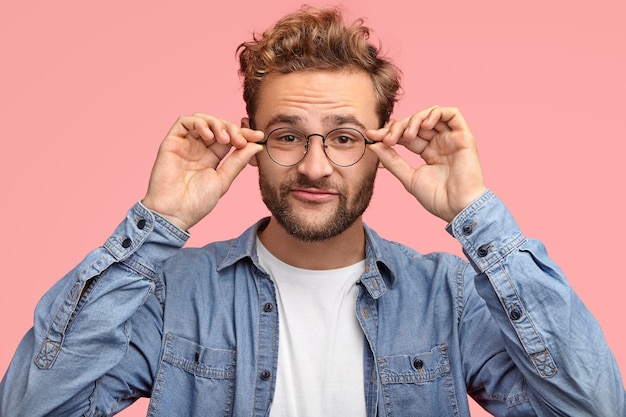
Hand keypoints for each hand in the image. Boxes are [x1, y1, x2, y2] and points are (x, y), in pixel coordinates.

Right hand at [142, 113, 263, 230]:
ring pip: (202, 120)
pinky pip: (184, 122)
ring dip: (217, 123)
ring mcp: (185, 144)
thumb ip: (238, 161)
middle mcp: (198, 148)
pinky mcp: (171, 142)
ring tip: (224, 139)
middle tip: (240, 140)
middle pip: (218, 125)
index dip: (244, 134)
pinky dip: (199, 123)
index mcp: (211, 157)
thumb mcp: (224, 180)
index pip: (229, 138)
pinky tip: (209, 137)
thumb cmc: (197, 202)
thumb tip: (257, 146)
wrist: (174, 213)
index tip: (259, 137)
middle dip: (232, 128)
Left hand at [367, 106, 486, 222]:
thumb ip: (391, 160)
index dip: (389, 132)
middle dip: (398, 126)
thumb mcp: (408, 177)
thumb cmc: (437, 198)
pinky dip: (436, 113)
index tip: (372, 136)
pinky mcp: (464, 136)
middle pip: (416, 123)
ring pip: (431, 115)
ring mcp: (452, 139)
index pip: (406, 135)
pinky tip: (424, 125)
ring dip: (415, 119)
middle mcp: (440, 143)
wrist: (458, 209)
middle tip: (387, 138)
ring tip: (406, 136)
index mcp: (429, 152)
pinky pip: (452, 113)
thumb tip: (373, 144)